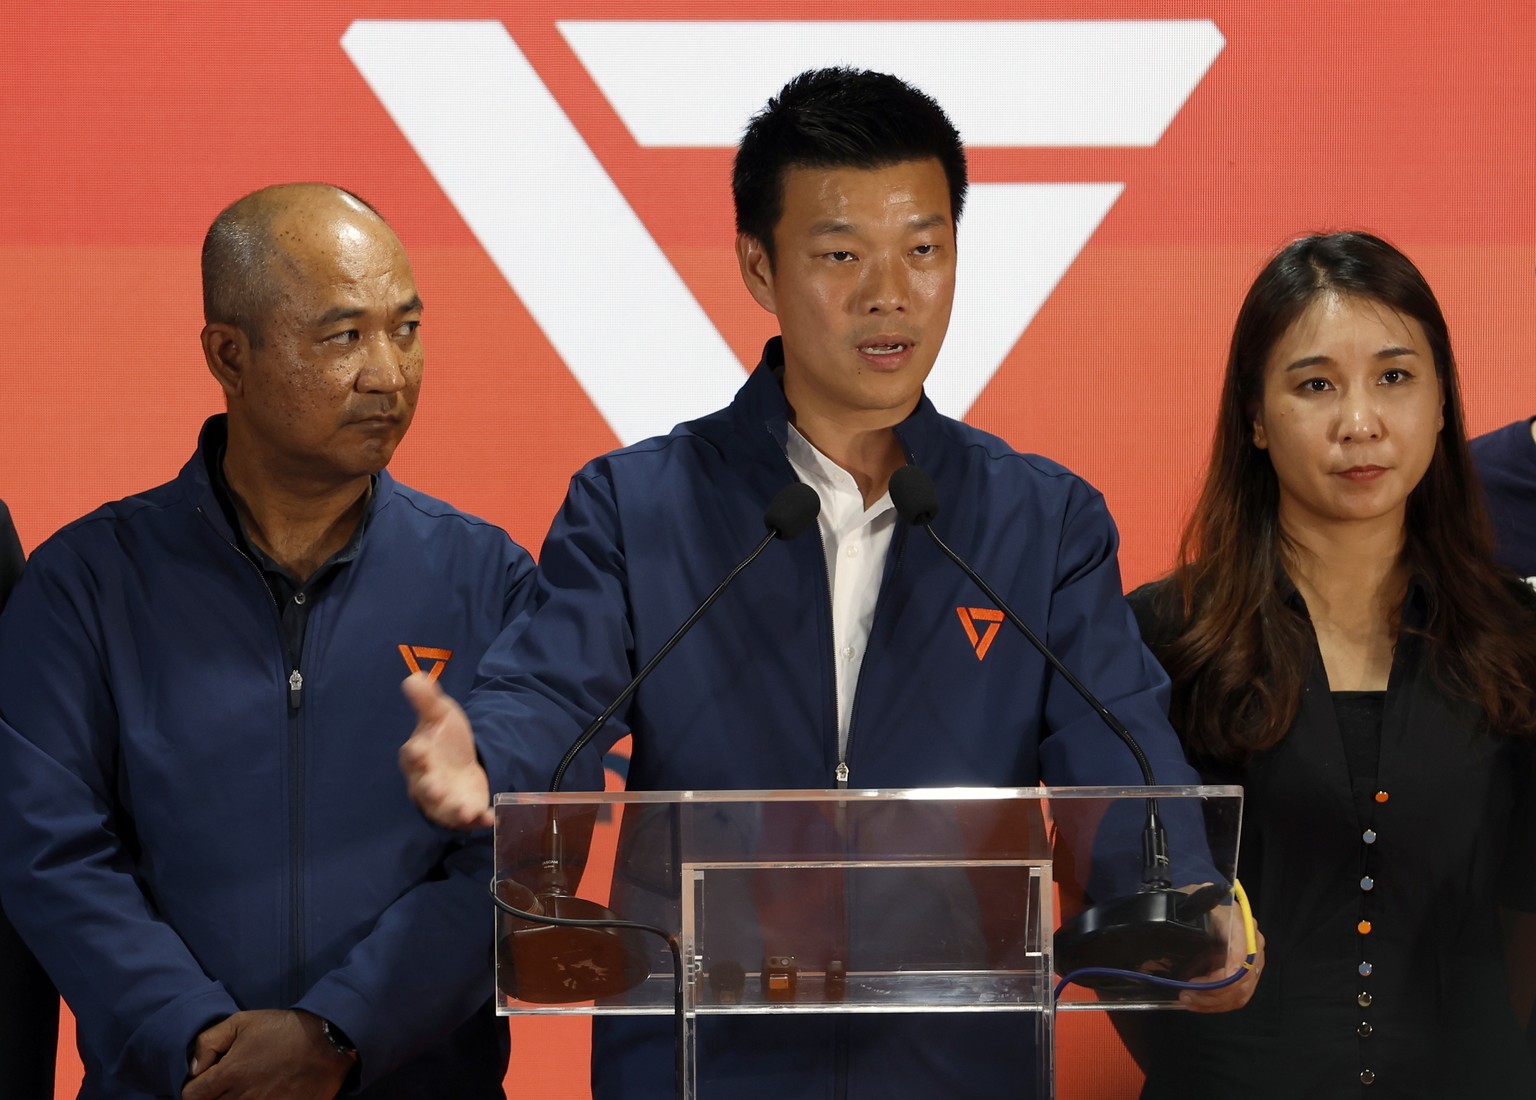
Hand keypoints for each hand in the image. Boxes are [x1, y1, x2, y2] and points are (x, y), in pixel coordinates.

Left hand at [183, 1009, 353, 1099]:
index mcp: (230, 1073)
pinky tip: (262, 1093)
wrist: (327, 1042)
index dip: (194, 1088)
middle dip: (213, 1096)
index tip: (206, 1079)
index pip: (191, 1096)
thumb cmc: (284, 1029)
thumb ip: (208, 1041)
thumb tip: (193, 1067)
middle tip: (227, 1083)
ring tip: (245, 1088)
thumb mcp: (243, 1021)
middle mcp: (241, 1096)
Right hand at [399, 672, 492, 829]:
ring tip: (467, 811)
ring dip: (454, 810)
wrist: (461, 758)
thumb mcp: (439, 714)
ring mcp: (443, 799)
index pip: (411, 755)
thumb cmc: (443, 737)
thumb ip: (427, 699)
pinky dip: (478, 820)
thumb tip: (413, 677)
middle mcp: (425, 780)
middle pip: (424, 787)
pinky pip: (467, 819)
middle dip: (430, 789)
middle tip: (437, 788)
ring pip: (443, 808)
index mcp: (417, 755)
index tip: (419, 749)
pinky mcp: (461, 809)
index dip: (415, 753)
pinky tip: (491, 816)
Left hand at [1178, 900, 1264, 1012]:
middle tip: (1185, 995)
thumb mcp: (1190, 902)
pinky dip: (1219, 1004)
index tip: (1198, 984)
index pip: (1241, 957)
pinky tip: (1200, 1003)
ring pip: (1241, 993)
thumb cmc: (1195, 902)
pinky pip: (1239, 996)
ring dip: (1213, 1002)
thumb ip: (1191, 911)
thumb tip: (1184, 919)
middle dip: (1212, 993)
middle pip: (1242, 980)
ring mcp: (1253, 959)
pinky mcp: (1249, 972)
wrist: (1203, 901)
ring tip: (1189, 1001)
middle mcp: (1253, 942)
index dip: (1224, 976)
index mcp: (1240, 922)